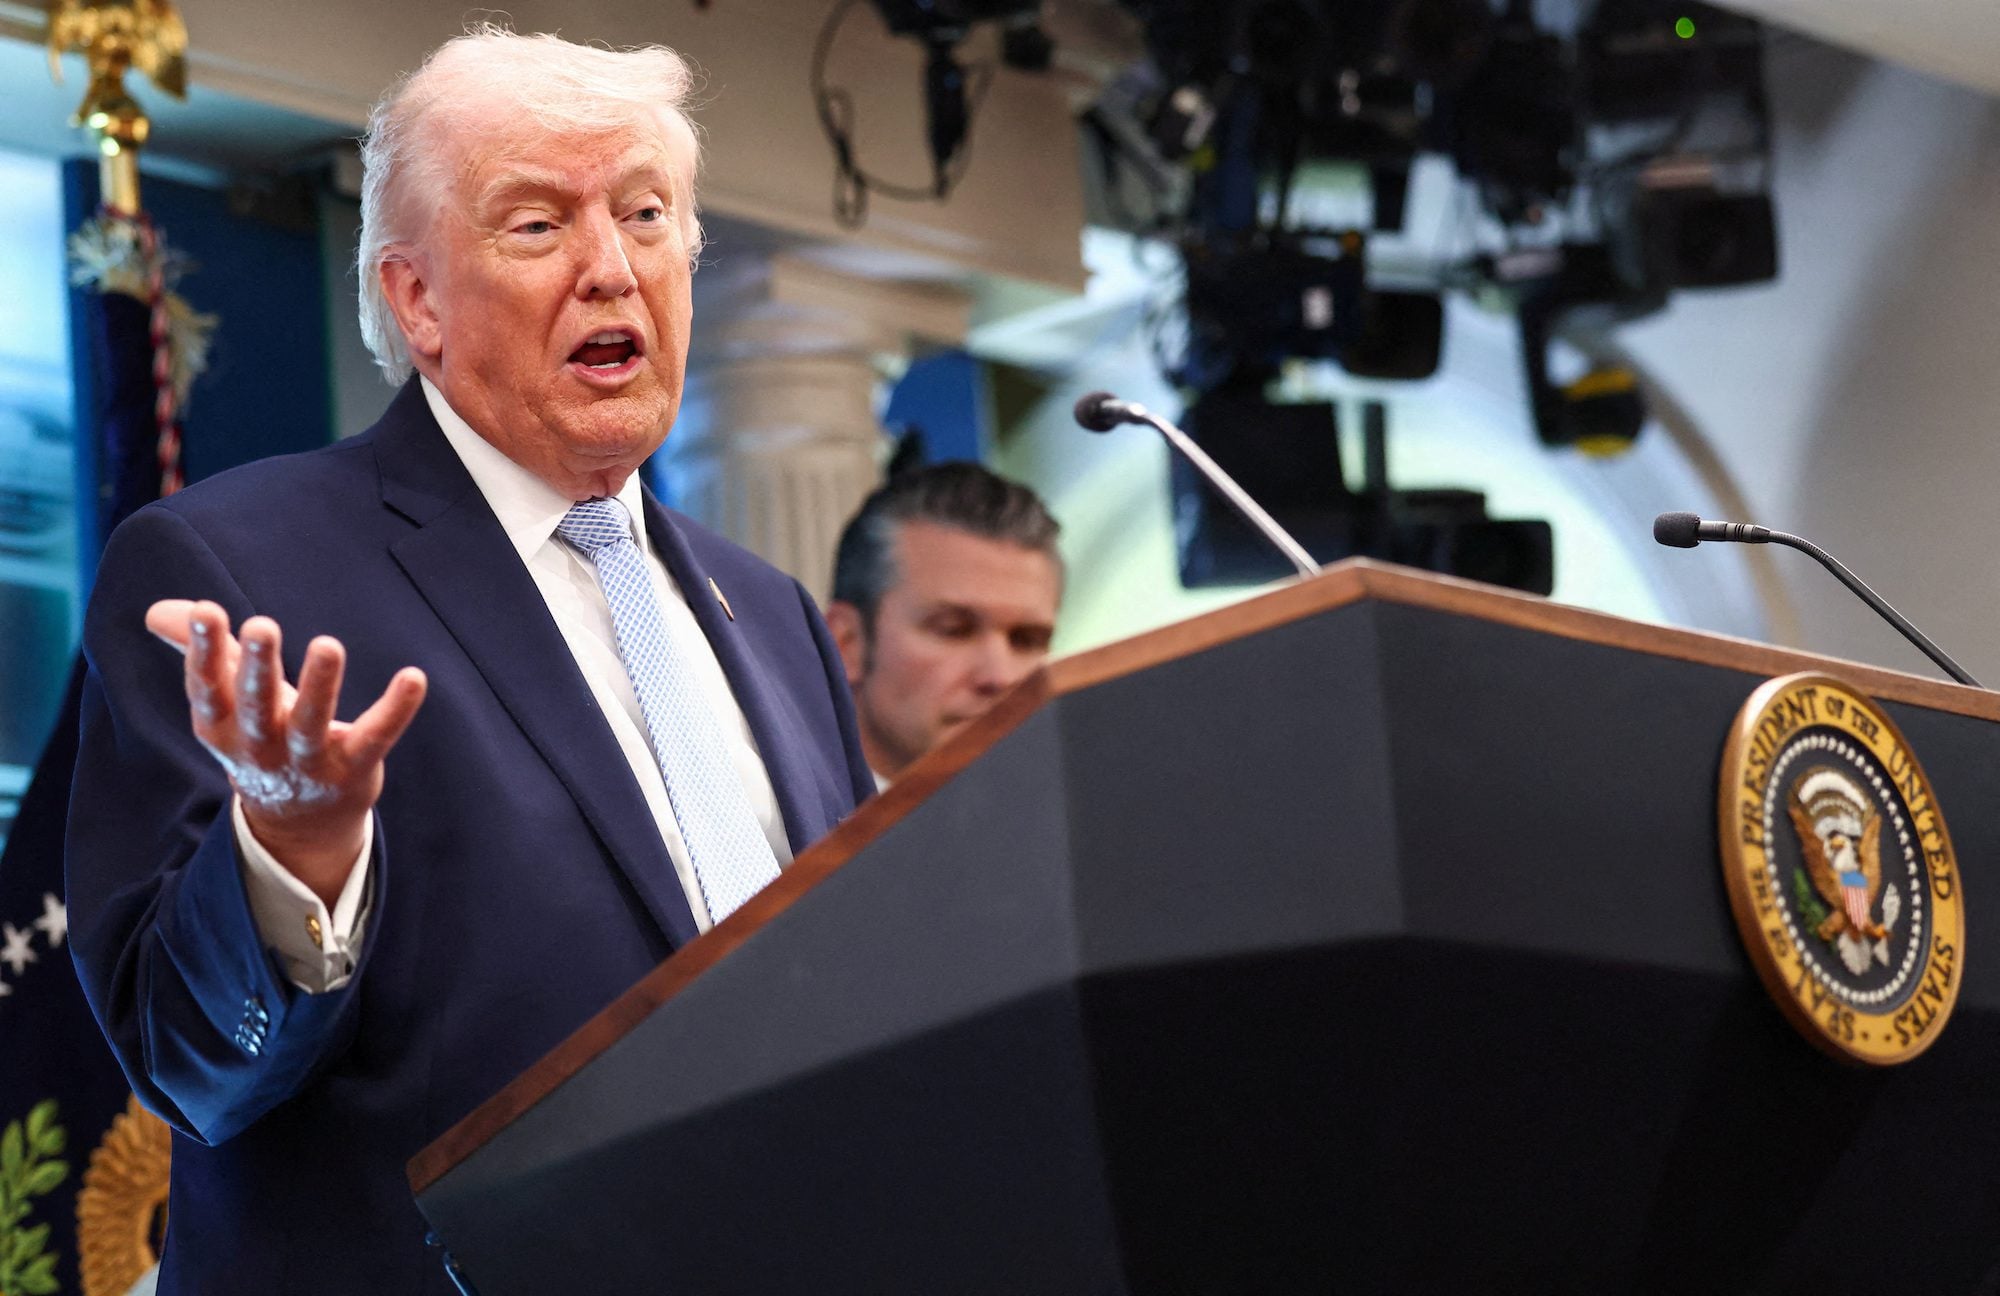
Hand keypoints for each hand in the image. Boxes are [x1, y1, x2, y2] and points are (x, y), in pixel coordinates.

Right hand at [145, 599, 427, 906]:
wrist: (299, 823)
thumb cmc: (262, 739)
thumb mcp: (228, 703)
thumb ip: (201, 651)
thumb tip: (157, 611)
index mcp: (223, 727)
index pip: (208, 688)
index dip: (203, 652)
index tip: (207, 611)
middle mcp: (262, 747)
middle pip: (256, 706)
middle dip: (256, 667)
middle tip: (261, 626)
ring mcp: (309, 762)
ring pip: (312, 725)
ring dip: (320, 686)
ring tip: (328, 644)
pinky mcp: (354, 769)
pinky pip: (376, 738)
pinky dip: (395, 710)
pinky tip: (414, 677)